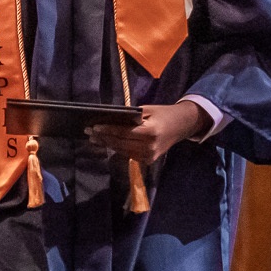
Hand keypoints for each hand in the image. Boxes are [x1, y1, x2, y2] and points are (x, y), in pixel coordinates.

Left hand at [84, 99, 204, 163]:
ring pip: (122, 151)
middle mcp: (149, 147)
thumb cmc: (163, 114)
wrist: (182, 126)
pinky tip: (106, 142)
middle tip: (88, 131)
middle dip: (103, 138)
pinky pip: (128, 154)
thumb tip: (109, 120)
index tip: (94, 127)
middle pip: (120, 143)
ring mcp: (149, 156)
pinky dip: (117, 148)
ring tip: (93, 138)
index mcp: (150, 133)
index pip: (124, 133)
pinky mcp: (148, 161)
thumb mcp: (147, 110)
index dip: (108, 130)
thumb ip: (130, 116)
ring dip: (107, 144)